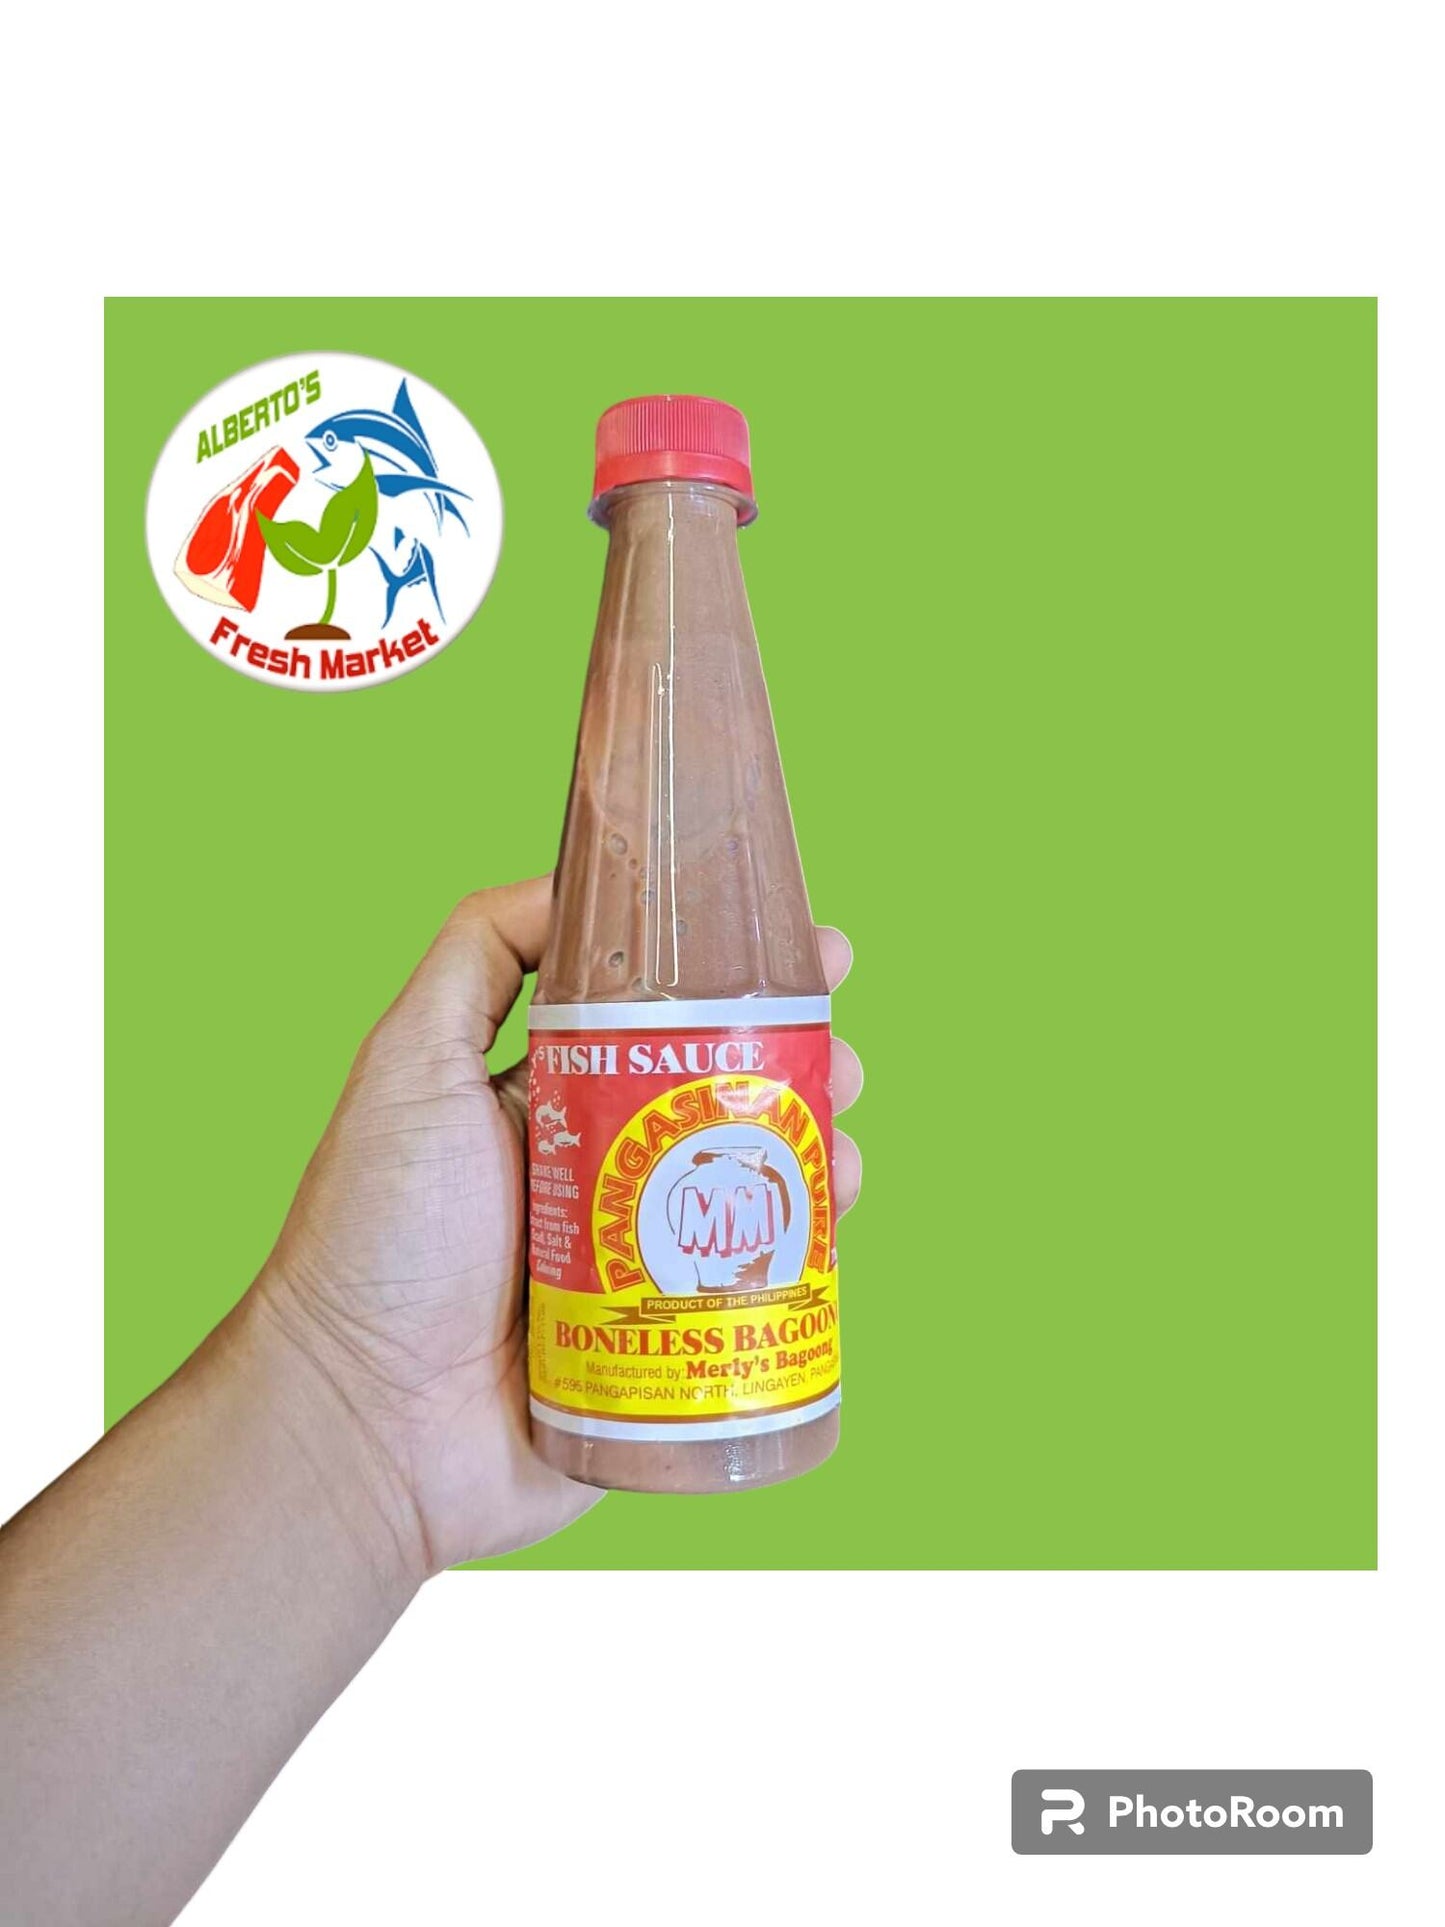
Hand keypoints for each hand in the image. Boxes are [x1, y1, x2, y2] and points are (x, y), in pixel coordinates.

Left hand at [254, 876, 862, 1574]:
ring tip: (840, 1142)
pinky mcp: (670, 1350)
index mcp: (550, 1107)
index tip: (809, 957)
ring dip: (818, 1156)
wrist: (366, 1424)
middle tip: (840, 1058)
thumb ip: (473, 961)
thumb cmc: (377, 1239)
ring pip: (759, 1197)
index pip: (663, 1026)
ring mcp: (642, 1266)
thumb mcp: (408, 1066)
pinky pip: (761, 1296)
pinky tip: (833, 1224)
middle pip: (729, 1105)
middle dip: (801, 1070)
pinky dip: (811, 1257)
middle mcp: (604, 1179)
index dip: (737, 986)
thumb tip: (564, 879)